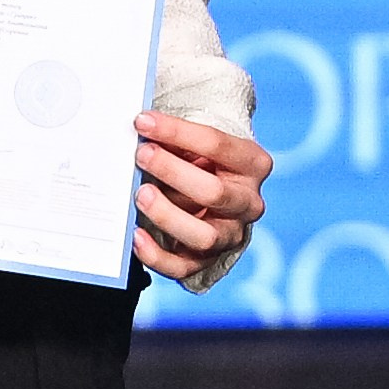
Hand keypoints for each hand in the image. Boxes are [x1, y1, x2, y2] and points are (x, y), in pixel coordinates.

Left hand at [131, 110, 270, 285]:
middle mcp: (247, 203)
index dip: (177, 131)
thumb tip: (141, 128)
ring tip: (140, 194)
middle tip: (142, 155)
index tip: (143, 121)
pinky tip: (136, 236)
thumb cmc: (202, 162)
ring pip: (203, 235)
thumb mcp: (197, 146)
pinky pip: (183, 267)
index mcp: (252, 164)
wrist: (213, 197)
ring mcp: (230, 235)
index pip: (217, 144)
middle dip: (173, 172)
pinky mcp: (208, 260)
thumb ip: (176, 139)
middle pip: (214, 192)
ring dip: (167, 215)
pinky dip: (156, 255)